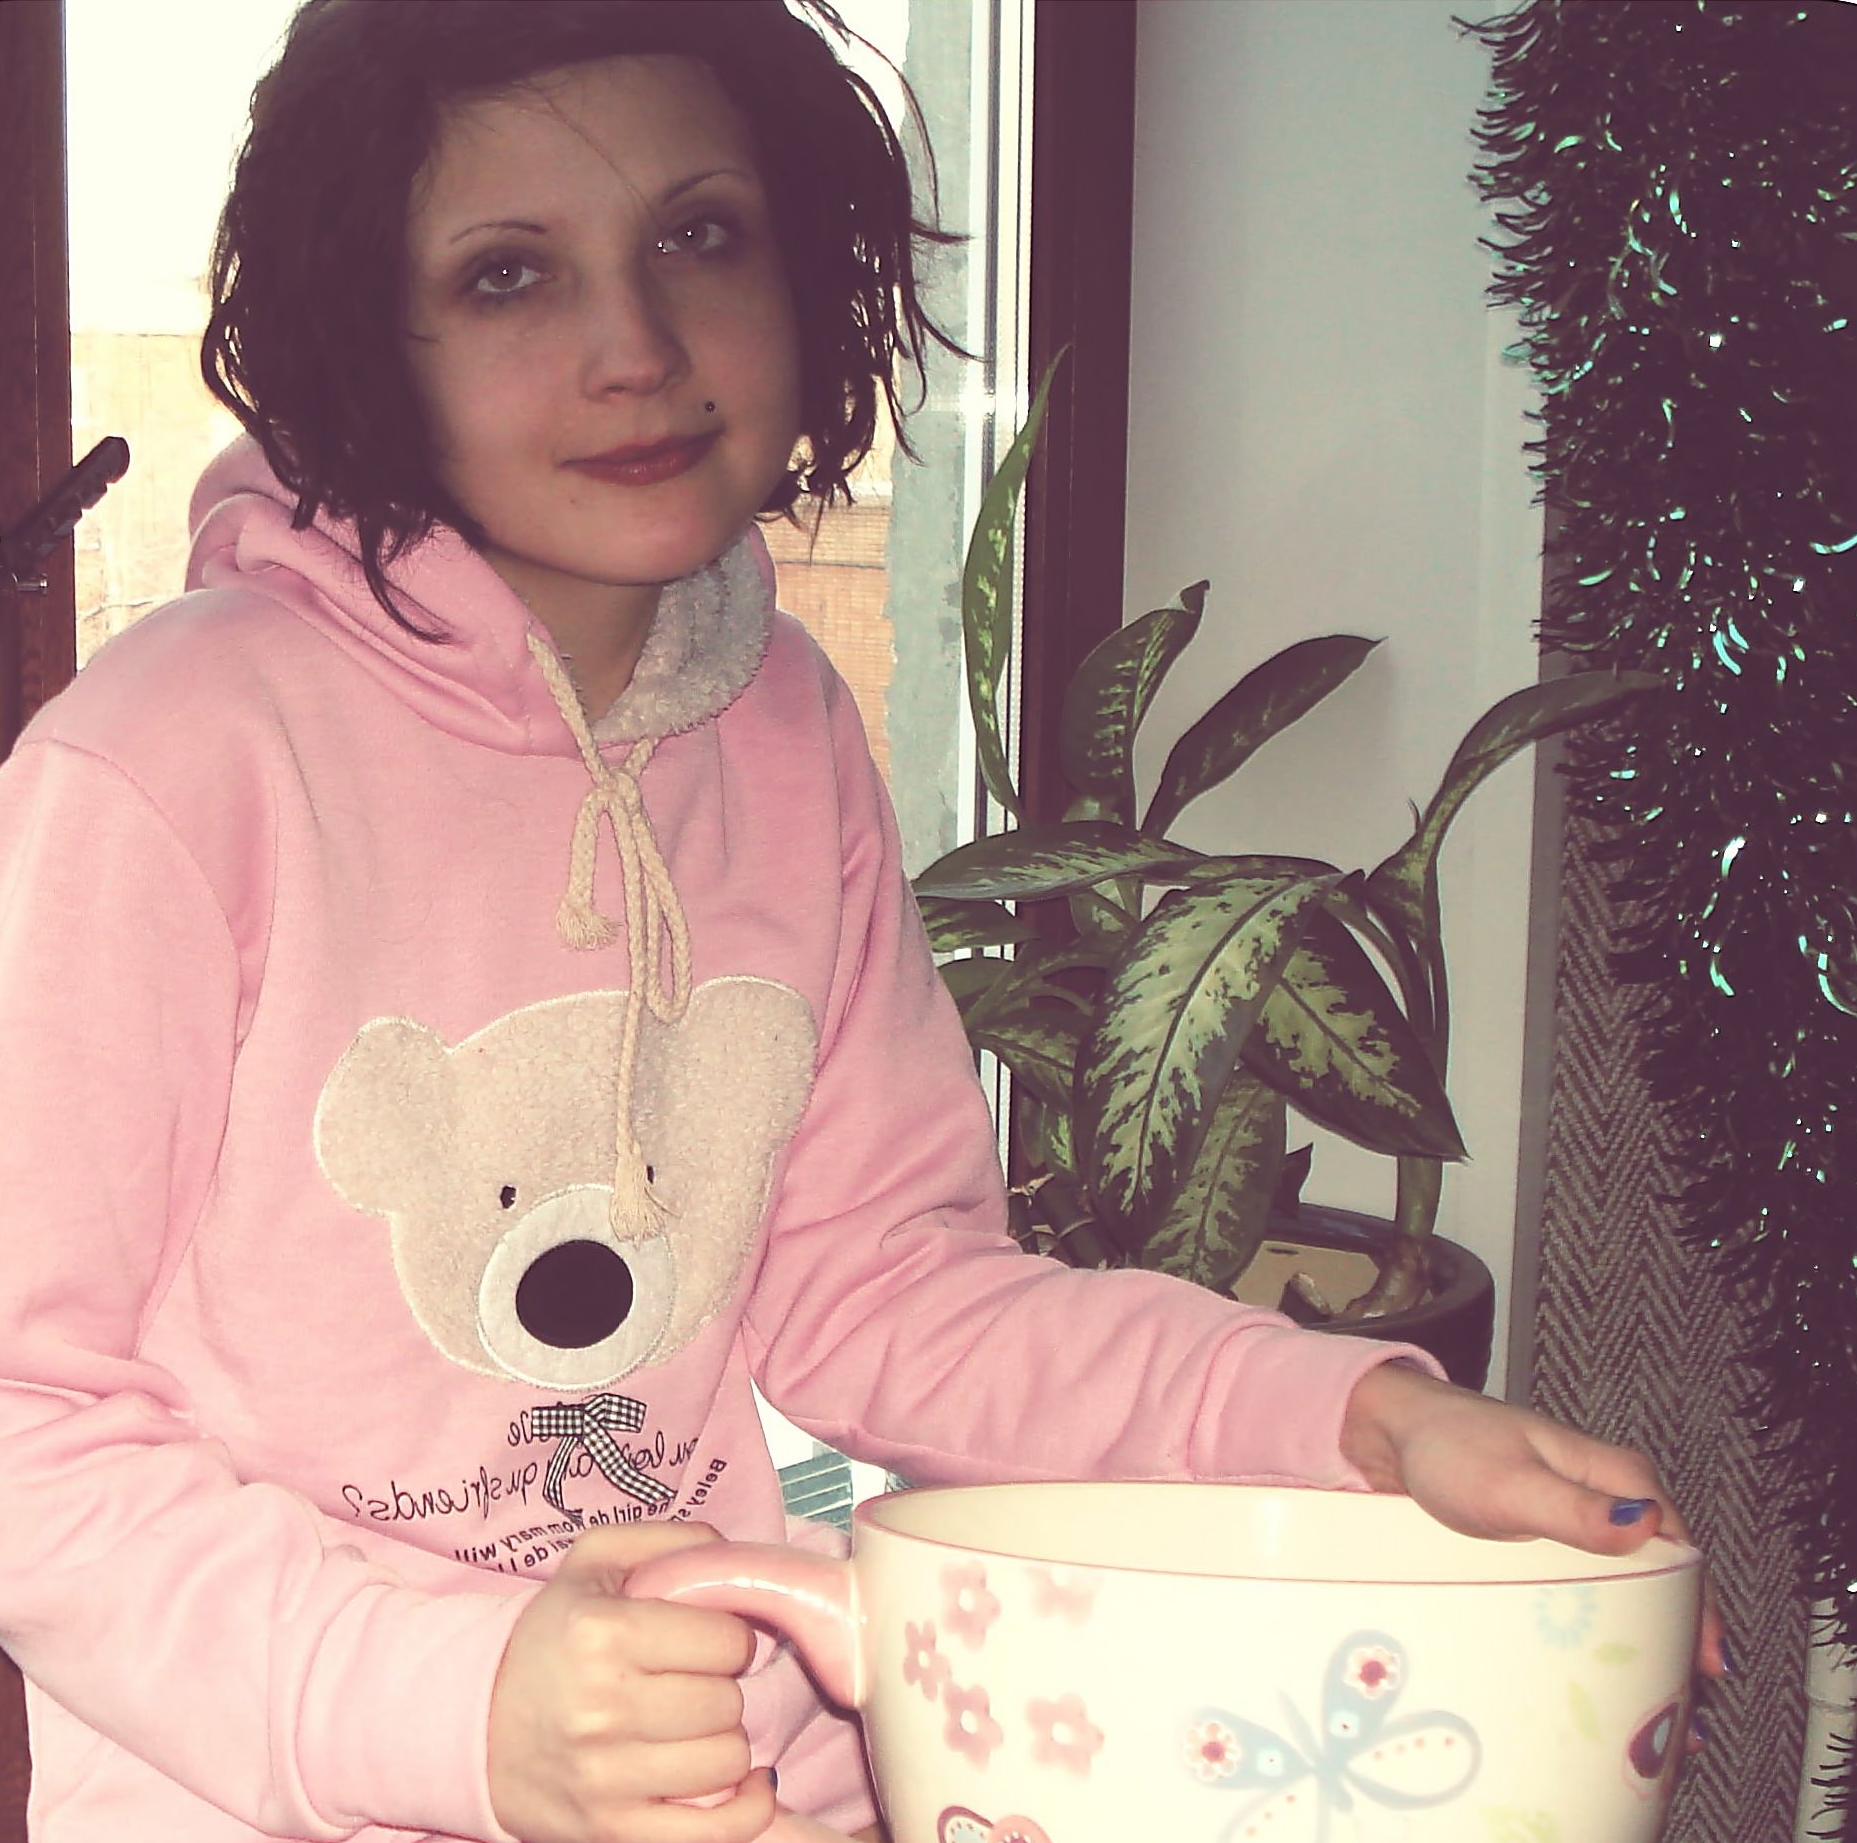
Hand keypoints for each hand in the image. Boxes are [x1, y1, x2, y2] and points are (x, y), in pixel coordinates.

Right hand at [487, 1522, 776, 1842]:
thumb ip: (667, 1539)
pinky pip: (716, 1831)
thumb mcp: (593, 1562)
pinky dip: (746, 1808)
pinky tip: (744, 1781)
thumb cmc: (551, 1637)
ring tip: (688, 1726)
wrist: (474, 1727)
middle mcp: (602, 1709)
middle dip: (719, 1686)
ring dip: (721, 1741)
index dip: (727, 1636)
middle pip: (727, 1701)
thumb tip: (731, 1555)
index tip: (703, 1641)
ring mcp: (605, 1780)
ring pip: (727, 1760)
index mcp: (602, 1634)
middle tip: (687, 1682)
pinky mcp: (611, 1833)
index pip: (727, 1640)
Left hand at [1339, 1362, 1727, 1681]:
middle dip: (1675, 1637)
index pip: (1682, 1553)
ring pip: (1629, 1586)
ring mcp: (1578, 1518)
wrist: (1391, 1433)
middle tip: (1677, 1708)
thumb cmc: (1448, 1446)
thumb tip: (1647, 1526)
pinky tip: (1594, 1662)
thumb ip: (1576, 1508)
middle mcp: (1607, 1496)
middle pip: (1664, 1576)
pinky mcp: (1548, 1537)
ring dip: (1639, 1636)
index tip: (1696, 1672)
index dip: (1696, 1613)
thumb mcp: (1511, 1483)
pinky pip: (1588, 1585)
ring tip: (1645, 1702)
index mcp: (1618, 1476)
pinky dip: (1598, 1623)